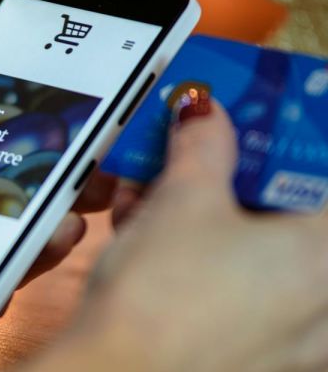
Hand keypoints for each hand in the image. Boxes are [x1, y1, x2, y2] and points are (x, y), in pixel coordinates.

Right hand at [31, 101, 327, 371]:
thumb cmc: (160, 296)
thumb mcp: (181, 201)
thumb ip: (203, 145)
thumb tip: (203, 111)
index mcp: (324, 254)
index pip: (323, 177)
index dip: (291, 144)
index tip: (259, 129)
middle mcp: (321, 301)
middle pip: (287, 215)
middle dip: (237, 180)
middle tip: (200, 160)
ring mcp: (289, 335)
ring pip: (256, 254)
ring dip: (209, 219)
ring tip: (152, 201)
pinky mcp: (252, 353)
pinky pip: (236, 290)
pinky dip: (202, 261)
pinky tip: (148, 242)